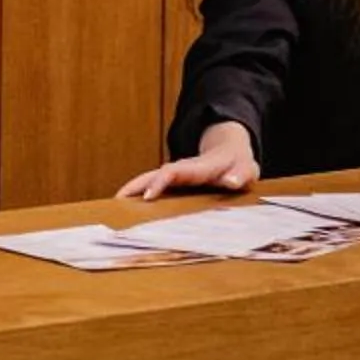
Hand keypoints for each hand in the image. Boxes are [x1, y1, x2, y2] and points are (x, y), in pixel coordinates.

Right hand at [117, 121, 259, 198]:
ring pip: (149, 179)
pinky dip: (138, 194)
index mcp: (198, 168)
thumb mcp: (245, 169)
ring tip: (114, 206)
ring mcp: (175, 175)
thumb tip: (232, 182)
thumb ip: (240, 174)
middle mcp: (182, 170)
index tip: (147, 196)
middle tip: (117, 201)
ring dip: (132, 190)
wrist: (231, 151)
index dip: (160, 182)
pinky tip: (126, 208)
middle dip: (136, 186)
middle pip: (154, 174)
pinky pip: (152, 186)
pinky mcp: (173, 182)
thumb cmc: (238, 164)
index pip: (175, 172)